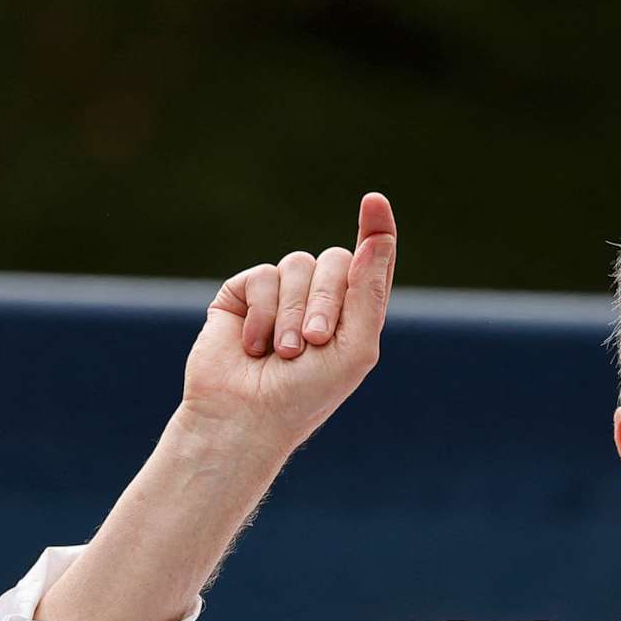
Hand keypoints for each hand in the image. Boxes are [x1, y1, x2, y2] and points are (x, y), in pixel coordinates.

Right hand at [180, 192, 397, 455]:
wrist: (246, 419)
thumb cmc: (307, 395)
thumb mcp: (355, 348)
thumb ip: (369, 293)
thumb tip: (377, 239)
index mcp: (352, 313)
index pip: (370, 261)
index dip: (376, 230)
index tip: (374, 201)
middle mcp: (317, 298)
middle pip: (335, 260)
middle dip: (325, 300)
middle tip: (312, 343)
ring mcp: (279, 295)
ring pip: (297, 264)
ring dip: (292, 314)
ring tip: (282, 353)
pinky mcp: (243, 295)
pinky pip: (263, 276)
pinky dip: (262, 313)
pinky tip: (254, 347)